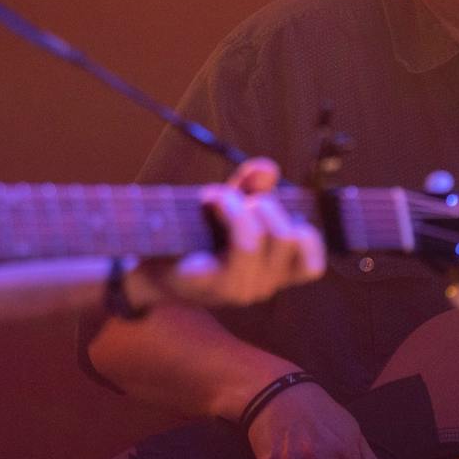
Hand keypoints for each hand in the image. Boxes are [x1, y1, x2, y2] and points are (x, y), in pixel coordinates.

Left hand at [129, 157, 324, 308]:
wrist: (147, 265)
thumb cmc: (195, 237)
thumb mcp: (230, 208)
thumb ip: (252, 188)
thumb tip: (268, 169)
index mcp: (272, 275)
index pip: (311, 267)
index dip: (305, 234)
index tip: (275, 214)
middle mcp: (261, 287)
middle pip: (288, 238)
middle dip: (266, 206)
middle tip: (240, 199)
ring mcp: (236, 289)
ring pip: (260, 240)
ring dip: (239, 206)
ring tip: (219, 198)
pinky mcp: (208, 283)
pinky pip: (236, 246)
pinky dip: (227, 212)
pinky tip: (209, 203)